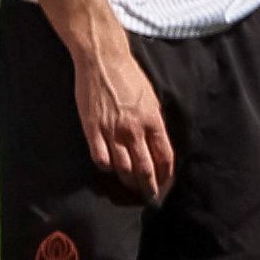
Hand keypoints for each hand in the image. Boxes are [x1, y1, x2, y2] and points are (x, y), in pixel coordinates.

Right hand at [69, 23, 178, 200]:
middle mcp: (134, 130)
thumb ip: (155, 124)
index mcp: (153, 121)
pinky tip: (110, 168)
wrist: (103, 61)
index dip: (166, 177)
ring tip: (132, 189)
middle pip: (145, 169)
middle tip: (151, 198)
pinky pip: (101, 158)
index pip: (165, 158)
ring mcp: (112, 131)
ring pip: (124, 168)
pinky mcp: (93, 129)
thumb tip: (158, 146)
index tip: (166, 186)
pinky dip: (106, 167)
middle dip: (150, 187)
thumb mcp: (151, 100)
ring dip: (129, 182)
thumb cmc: (129, 77)